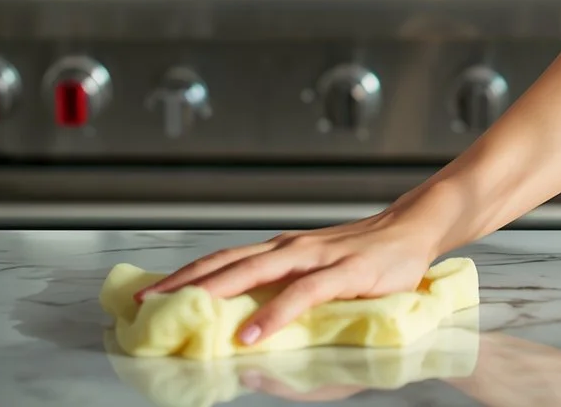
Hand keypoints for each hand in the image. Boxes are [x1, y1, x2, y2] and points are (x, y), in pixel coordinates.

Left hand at [133, 201, 445, 344]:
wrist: (415, 228)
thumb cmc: (368, 259)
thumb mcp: (321, 276)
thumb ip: (286, 294)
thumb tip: (245, 324)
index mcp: (281, 250)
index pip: (222, 260)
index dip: (182, 276)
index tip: (145, 295)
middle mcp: (290, 248)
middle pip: (227, 262)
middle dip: (183, 282)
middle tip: (145, 303)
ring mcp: (316, 257)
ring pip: (257, 271)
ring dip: (217, 291)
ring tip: (186, 313)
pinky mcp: (345, 271)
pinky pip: (302, 294)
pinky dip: (273, 313)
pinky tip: (251, 332)